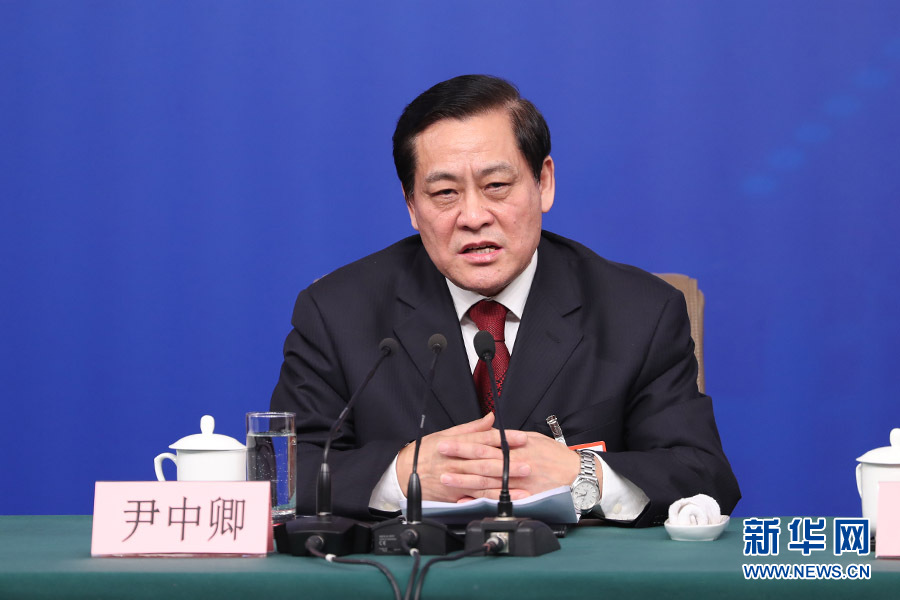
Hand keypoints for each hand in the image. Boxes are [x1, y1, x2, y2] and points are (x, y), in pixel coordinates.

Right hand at [396, 412, 530, 502]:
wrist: (404, 473)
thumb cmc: (427, 452)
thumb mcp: (447, 434)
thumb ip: (472, 428)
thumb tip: (491, 418)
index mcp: (457, 443)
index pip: (484, 439)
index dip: (504, 439)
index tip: (522, 438)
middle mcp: (457, 461)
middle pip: (485, 461)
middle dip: (508, 462)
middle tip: (527, 463)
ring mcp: (456, 479)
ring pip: (483, 480)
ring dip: (503, 483)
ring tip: (522, 484)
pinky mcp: (455, 495)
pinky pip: (475, 497)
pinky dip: (491, 499)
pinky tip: (506, 500)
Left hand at [448, 431, 590, 501]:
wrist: (576, 476)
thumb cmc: (555, 456)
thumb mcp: (533, 439)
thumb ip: (511, 437)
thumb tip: (494, 431)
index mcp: (515, 446)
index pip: (485, 442)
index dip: (464, 442)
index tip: (447, 441)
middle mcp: (514, 462)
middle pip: (481, 460)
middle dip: (459, 458)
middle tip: (439, 457)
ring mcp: (516, 481)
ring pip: (485, 480)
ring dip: (464, 480)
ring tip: (445, 479)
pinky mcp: (519, 496)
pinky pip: (496, 500)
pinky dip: (480, 501)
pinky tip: (465, 501)